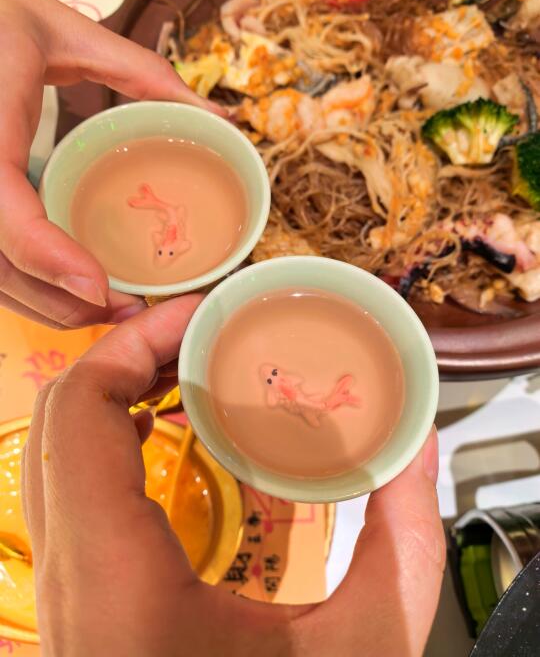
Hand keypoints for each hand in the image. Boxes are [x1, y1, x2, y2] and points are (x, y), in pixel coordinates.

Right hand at [0, 0, 222, 328]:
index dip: (46, 255)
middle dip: (59, 302)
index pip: (1, 209)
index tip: (100, 288)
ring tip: (108, 308)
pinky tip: (67, 288)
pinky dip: (24, 284)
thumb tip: (218, 117)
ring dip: (43, 304)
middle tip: (130, 310)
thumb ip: (140, 72)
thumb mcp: (62, 31)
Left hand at [23, 298, 444, 656]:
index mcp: (120, 590)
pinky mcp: (79, 603)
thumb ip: (402, 536)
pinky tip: (172, 427)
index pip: (78, 417)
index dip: (132, 343)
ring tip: (191, 364)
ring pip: (56, 454)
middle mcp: (70, 587)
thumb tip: (416, 440)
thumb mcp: (368, 647)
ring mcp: (65, 596)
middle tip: (204, 331)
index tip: (199, 316)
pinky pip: (71, 491)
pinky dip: (114, 436)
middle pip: (58, 421)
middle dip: (129, 354)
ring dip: (119, 390)